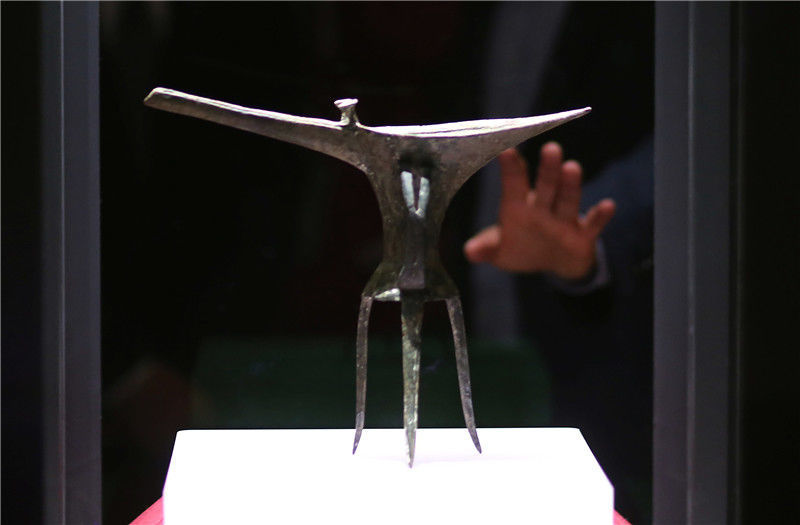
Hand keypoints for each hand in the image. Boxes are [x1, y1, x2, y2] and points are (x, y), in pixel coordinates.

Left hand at [464, 142, 615, 279]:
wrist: (555, 263)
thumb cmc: (523, 248)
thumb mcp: (500, 251)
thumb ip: (487, 248)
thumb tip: (469, 252)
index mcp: (519, 208)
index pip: (514, 186)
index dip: (511, 169)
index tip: (507, 151)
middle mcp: (543, 208)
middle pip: (545, 187)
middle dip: (547, 170)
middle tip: (550, 148)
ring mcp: (564, 220)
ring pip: (568, 200)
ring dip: (570, 185)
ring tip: (572, 167)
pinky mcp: (583, 235)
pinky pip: (593, 225)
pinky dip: (600, 217)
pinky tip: (609, 205)